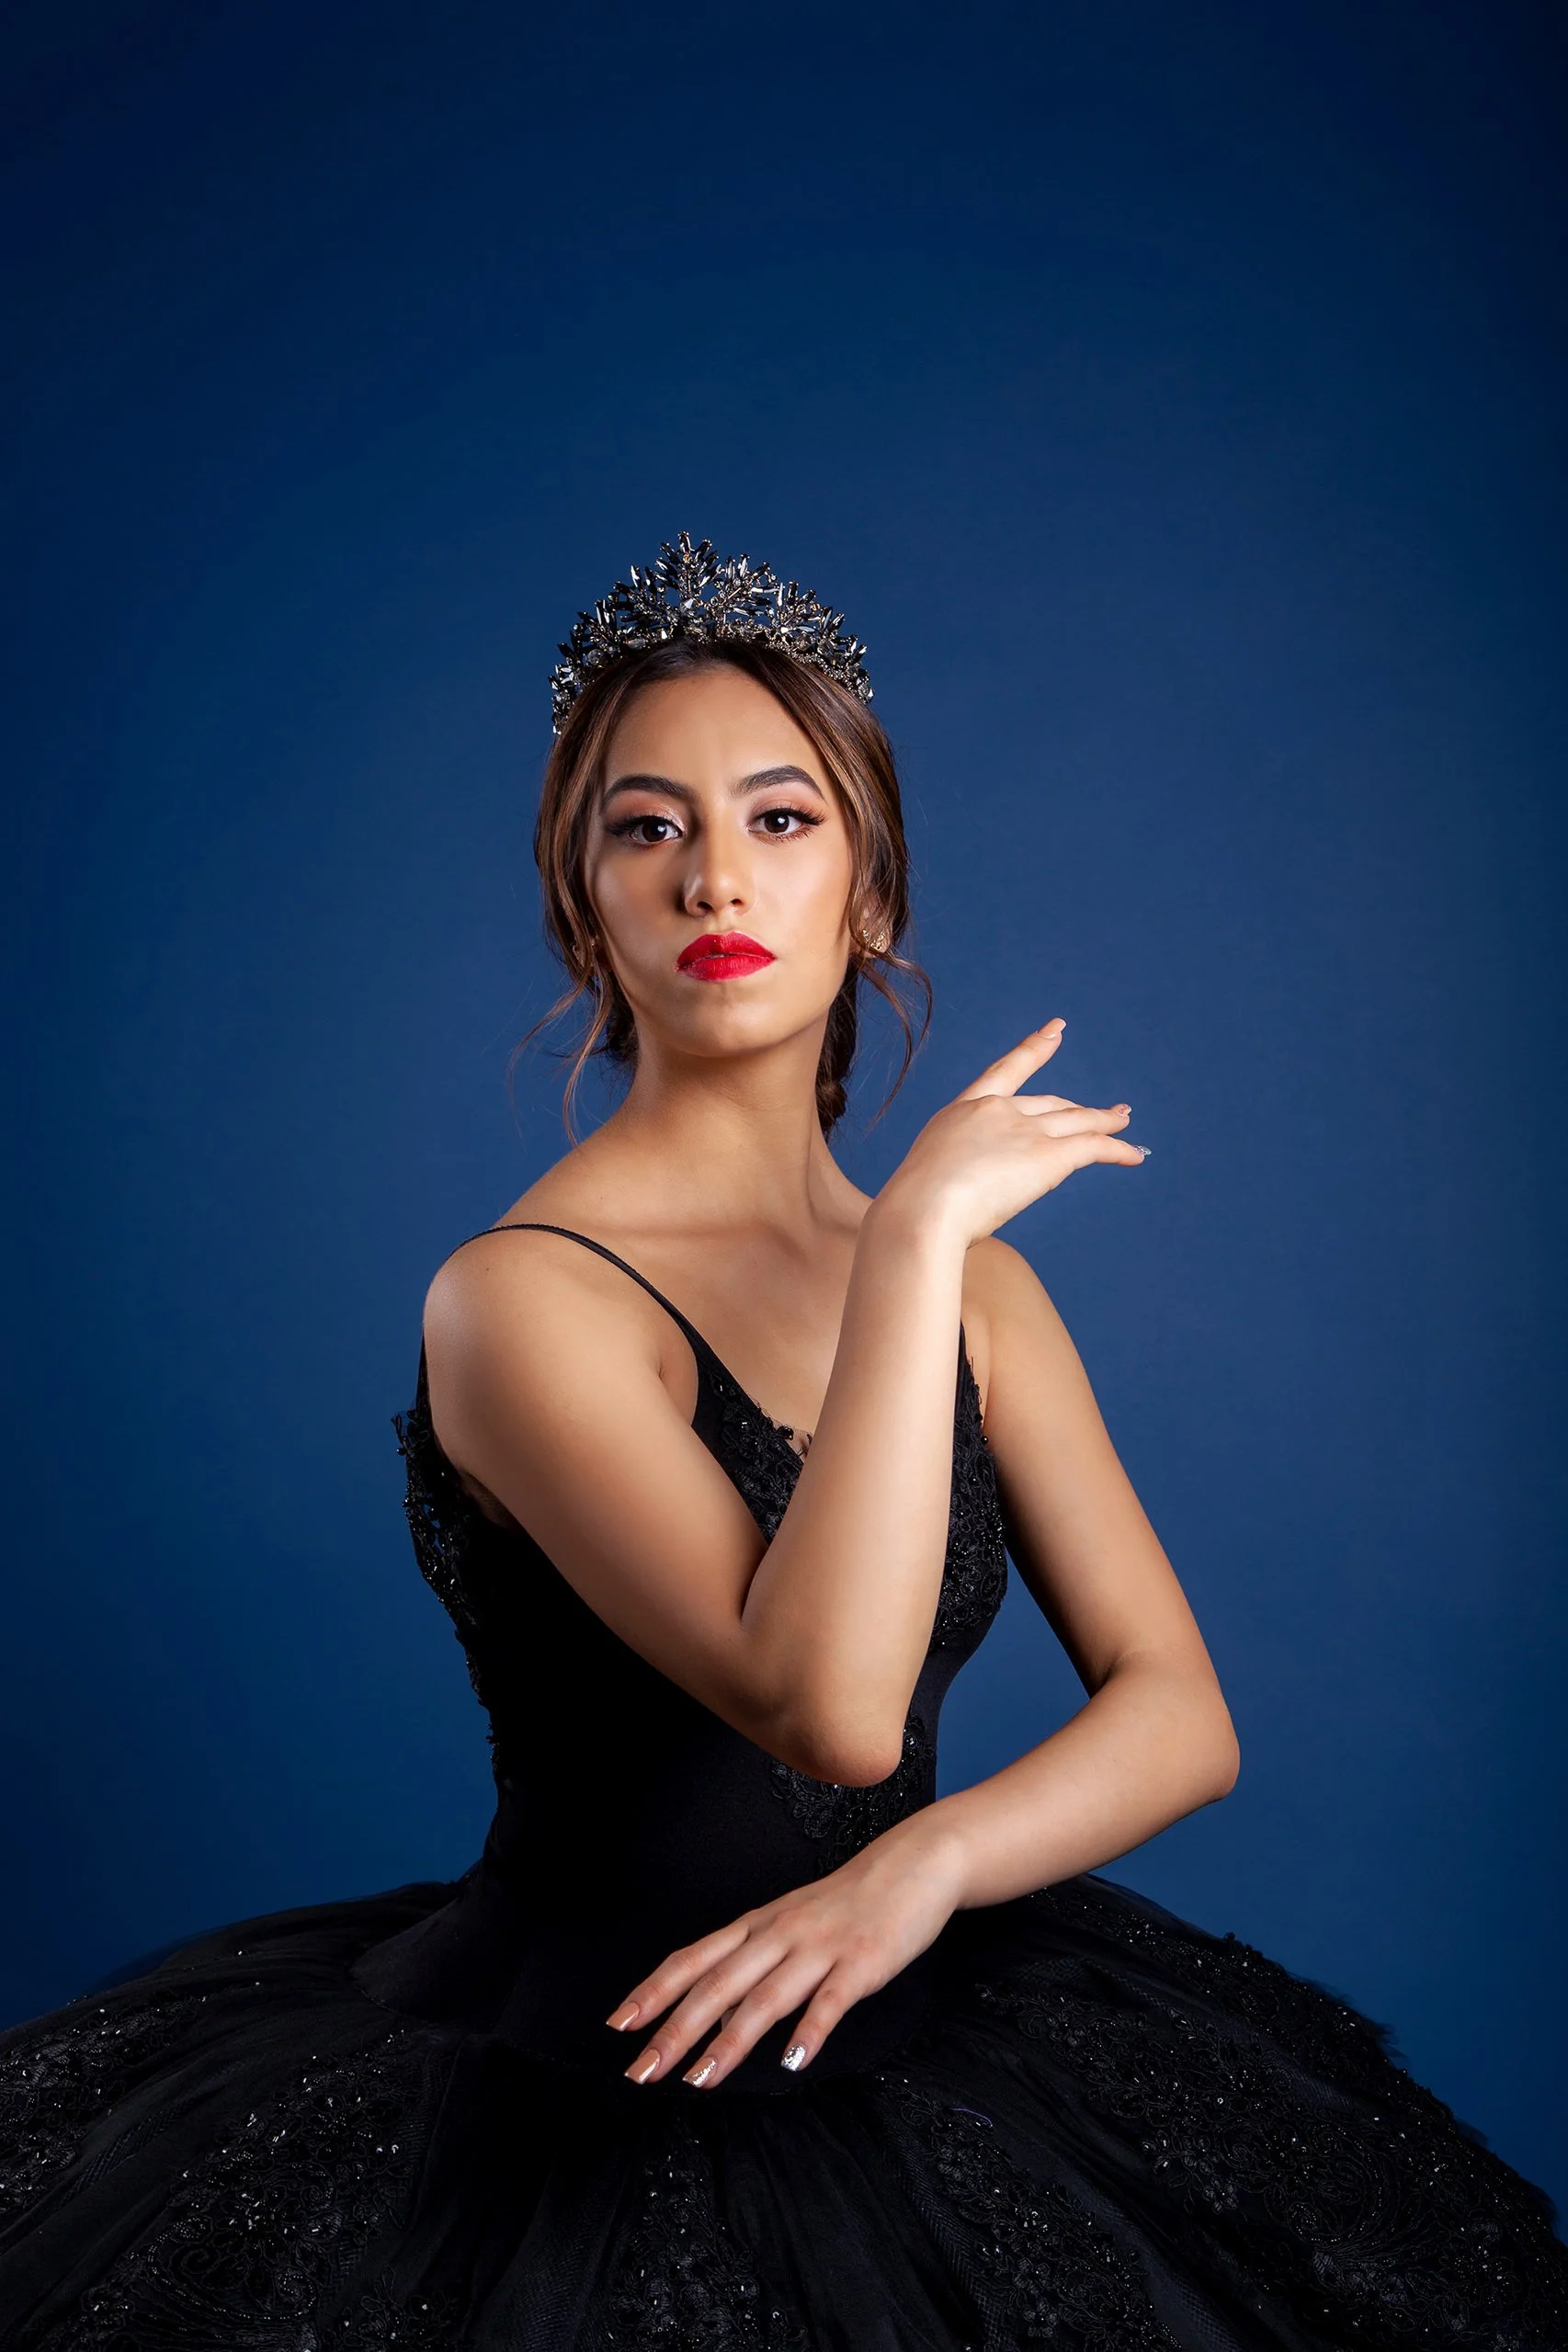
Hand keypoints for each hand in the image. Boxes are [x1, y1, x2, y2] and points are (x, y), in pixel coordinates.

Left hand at [606, 1815, 965, 2088]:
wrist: (912, 1865)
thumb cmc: (846, 1902)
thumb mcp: (788, 1925)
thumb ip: (752, 1965)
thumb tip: (715, 2014)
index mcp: (757, 1925)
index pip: (693, 1959)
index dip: (654, 1992)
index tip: (618, 2025)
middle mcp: (778, 1934)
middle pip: (717, 1985)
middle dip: (675, 2030)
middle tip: (641, 2071)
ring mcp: (819, 1948)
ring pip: (765, 1997)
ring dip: (729, 2041)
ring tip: (700, 2080)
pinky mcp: (860, 1963)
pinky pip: (831, 2001)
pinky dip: (809, 2031)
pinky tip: (792, 2062)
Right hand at [880, 1020, 1146, 1246]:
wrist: (921, 1211)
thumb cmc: (912, 1209)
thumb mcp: (926, 1179)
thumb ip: (951, 1177)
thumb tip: (956, 1201)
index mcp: (961, 1112)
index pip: (1004, 1072)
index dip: (1034, 1050)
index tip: (1056, 1030)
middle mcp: (997, 1111)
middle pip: (1050, 1104)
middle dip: (1077, 1107)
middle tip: (1102, 1110)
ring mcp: (1023, 1131)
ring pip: (1077, 1121)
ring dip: (1105, 1122)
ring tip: (1123, 1121)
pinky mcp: (1047, 1156)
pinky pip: (1092, 1148)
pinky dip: (1117, 1150)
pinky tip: (1133, 1155)